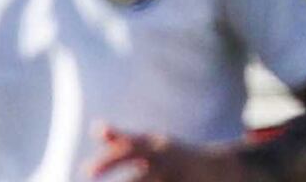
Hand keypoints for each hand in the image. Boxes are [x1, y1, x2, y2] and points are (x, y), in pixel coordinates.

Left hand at [86, 123, 244, 181]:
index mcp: (156, 148)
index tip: (87, 171)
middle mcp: (166, 164)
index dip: (108, 161)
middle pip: (140, 179)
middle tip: (93, 178)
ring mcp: (177, 180)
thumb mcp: (153, 144)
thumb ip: (124, 139)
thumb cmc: (175, 156)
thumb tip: (96, 128)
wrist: (218, 170)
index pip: (130, 151)